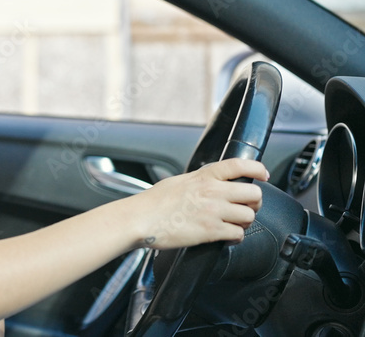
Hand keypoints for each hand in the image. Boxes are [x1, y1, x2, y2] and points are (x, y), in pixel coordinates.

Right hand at [126, 158, 267, 249]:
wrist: (140, 219)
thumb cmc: (153, 203)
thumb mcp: (178, 182)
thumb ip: (199, 181)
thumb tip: (210, 184)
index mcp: (203, 177)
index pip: (239, 165)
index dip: (257, 168)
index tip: (263, 174)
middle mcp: (212, 192)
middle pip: (254, 194)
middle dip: (254, 203)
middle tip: (246, 208)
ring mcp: (213, 212)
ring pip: (249, 216)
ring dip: (244, 222)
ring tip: (232, 224)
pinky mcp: (211, 231)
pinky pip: (238, 234)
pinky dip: (235, 237)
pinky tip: (225, 236)